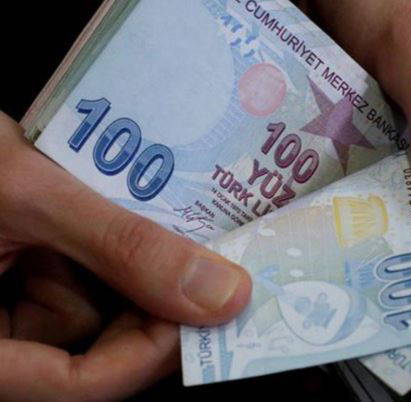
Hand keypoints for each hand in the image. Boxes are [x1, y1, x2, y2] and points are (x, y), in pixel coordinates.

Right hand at [0, 112, 251, 399]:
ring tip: (138, 202)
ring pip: (94, 308)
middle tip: (206, 247)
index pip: (80, 384)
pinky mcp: (15, 280)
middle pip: (95, 347)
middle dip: (146, 292)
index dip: (152, 348)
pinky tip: (107, 200)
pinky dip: (101, 243)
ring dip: (123, 256)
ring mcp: (5, 312)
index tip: (209, 299)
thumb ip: (121, 246)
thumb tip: (223, 295)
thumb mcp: (25, 192)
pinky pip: (75, 276)